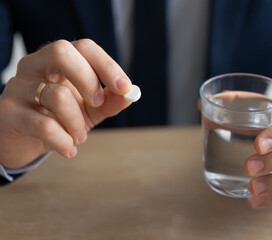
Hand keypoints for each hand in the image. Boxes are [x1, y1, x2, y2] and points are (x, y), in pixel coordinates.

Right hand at [0, 39, 131, 167]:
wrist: (23, 140)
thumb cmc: (59, 117)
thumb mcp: (89, 109)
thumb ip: (110, 101)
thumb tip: (130, 95)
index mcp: (58, 60)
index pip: (83, 47)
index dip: (107, 65)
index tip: (124, 87)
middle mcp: (35, 66)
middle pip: (61, 53)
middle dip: (89, 80)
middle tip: (98, 103)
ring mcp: (18, 87)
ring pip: (57, 96)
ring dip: (77, 122)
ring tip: (79, 136)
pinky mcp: (8, 113)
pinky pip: (44, 126)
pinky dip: (64, 141)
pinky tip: (69, 149)